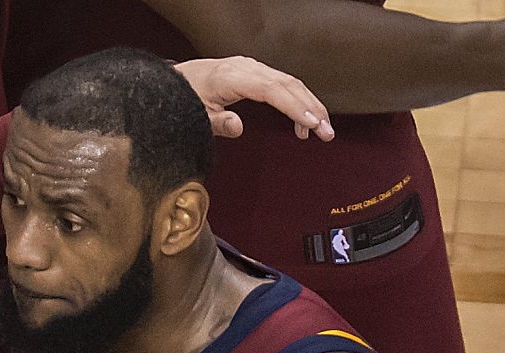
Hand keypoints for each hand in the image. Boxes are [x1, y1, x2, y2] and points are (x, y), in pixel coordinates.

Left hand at [175, 57, 333, 141]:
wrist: (178, 79)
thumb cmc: (186, 97)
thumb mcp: (197, 115)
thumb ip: (218, 123)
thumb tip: (239, 127)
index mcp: (232, 76)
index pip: (272, 90)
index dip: (294, 107)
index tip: (311, 123)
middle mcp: (246, 67)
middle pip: (288, 85)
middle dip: (311, 108)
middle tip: (326, 132)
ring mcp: (253, 68)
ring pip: (291, 83)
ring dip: (310, 105)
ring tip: (323, 130)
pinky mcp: (256, 72)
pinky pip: (283, 84)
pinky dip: (298, 101)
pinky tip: (303, 122)